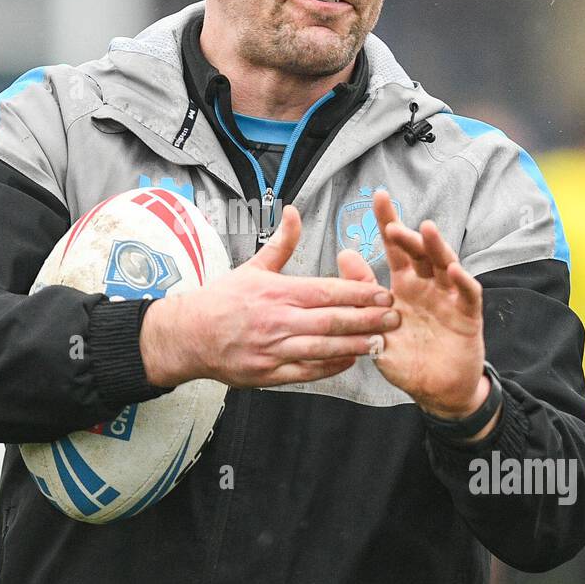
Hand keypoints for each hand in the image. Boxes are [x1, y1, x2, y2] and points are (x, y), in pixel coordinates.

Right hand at [139, 204, 399, 388]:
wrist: (189, 335)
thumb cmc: (223, 299)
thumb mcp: (252, 267)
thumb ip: (281, 242)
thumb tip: (294, 210)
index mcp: (278, 292)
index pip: (327, 292)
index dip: (359, 293)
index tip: (384, 293)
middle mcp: (278, 321)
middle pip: (332, 321)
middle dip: (367, 320)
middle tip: (395, 317)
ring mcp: (274, 349)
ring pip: (323, 349)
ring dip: (355, 346)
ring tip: (381, 341)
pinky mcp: (269, 374)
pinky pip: (307, 372)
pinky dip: (331, 367)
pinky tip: (350, 361)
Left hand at [349, 188, 489, 419]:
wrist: (436, 391)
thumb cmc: (406, 357)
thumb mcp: (377, 326)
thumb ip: (363, 292)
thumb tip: (343, 254)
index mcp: (405, 286)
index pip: (396, 249)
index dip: (388, 222)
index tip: (378, 196)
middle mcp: (428, 286)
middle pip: (420, 253)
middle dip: (409, 236)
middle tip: (393, 225)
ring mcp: (449, 298)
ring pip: (445, 266)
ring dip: (436, 249)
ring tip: (426, 231)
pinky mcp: (468, 316)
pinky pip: (467, 295)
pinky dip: (461, 282)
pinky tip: (452, 270)